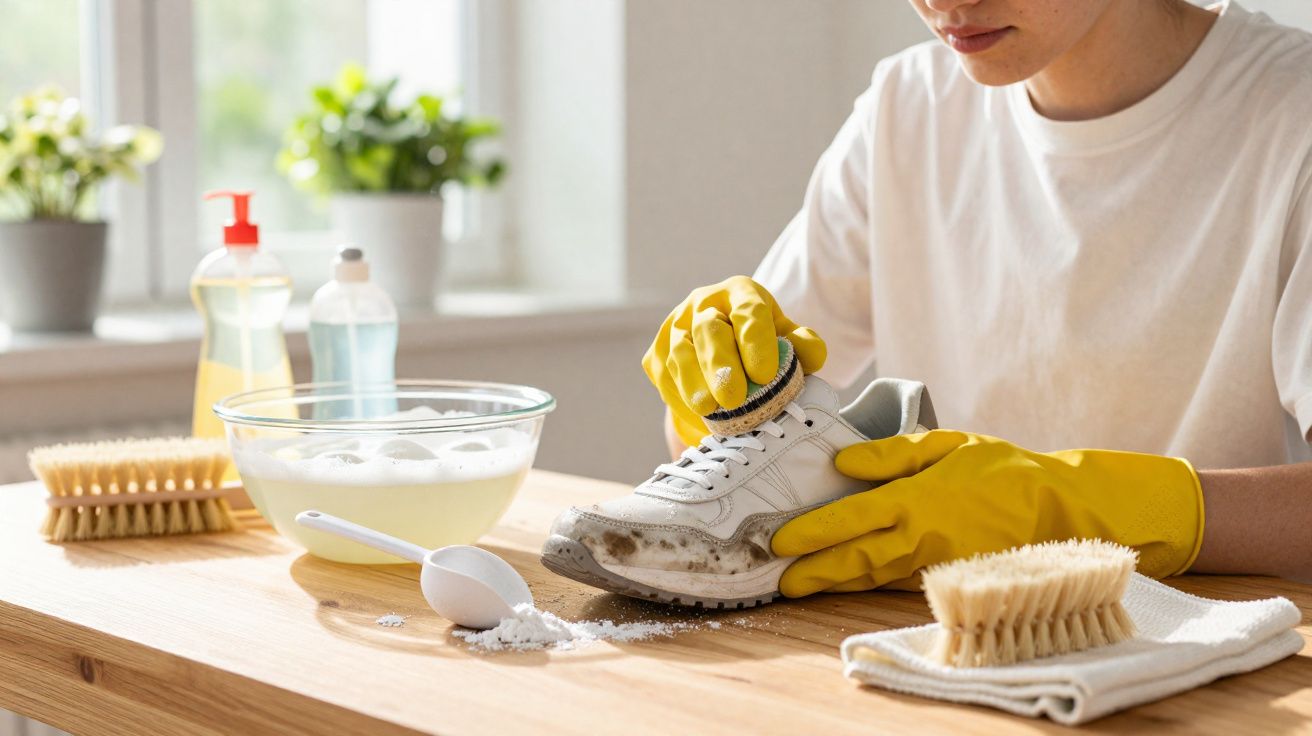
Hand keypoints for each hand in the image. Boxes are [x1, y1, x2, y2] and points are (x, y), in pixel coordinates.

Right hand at [643, 276, 826, 445]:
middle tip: (734, 398)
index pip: (748, 310)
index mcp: (741, 293)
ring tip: (709, 410)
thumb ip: (803, 345)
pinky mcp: (655, 355)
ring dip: (694, 384)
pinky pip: (665, 377)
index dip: (756, 342)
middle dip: (720, 364)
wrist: (722, 351)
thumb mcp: (787, 340)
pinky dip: (681, 398)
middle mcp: (703, 303)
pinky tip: (699, 416)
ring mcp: (674, 328)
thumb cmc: (761, 345)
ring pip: (679, 354)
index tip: (766, 374)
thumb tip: (813, 355)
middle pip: (708, 330)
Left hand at [772, 430, 1204, 595]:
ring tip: (797, 584)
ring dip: (833, 582)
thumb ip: (892, 453)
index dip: (813, 532)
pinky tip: (842, 582)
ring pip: (872, 576)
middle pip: (855, 559)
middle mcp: (920, 536)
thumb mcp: (946, 444)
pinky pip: (895, 581)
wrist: (1057, 507)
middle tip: (777, 578)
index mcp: (916, 499)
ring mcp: (934, 562)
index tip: (779, 540)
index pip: (852, 518)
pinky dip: (865, 583)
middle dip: (813, 571)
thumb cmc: (1001, 468)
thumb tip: (843, 461)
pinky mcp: (946, 576)